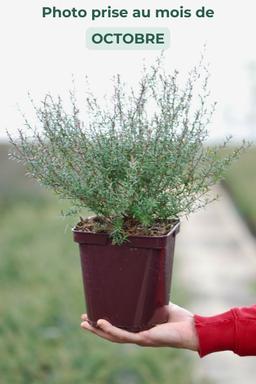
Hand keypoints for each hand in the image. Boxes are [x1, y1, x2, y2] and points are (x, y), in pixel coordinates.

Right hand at [81, 303, 198, 350]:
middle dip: (96, 328)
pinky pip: (124, 335)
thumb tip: (141, 282)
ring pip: (114, 336)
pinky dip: (111, 329)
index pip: (118, 327)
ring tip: (85, 323)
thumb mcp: (158, 305)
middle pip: (111, 334)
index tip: (92, 315)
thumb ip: (148, 298)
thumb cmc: (177, 319)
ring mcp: (139, 338)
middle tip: (82, 320)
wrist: (191, 329)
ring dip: (98, 330)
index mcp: (139, 329)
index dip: (104, 324)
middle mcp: (137, 335)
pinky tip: (101, 323)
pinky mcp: (144, 338)